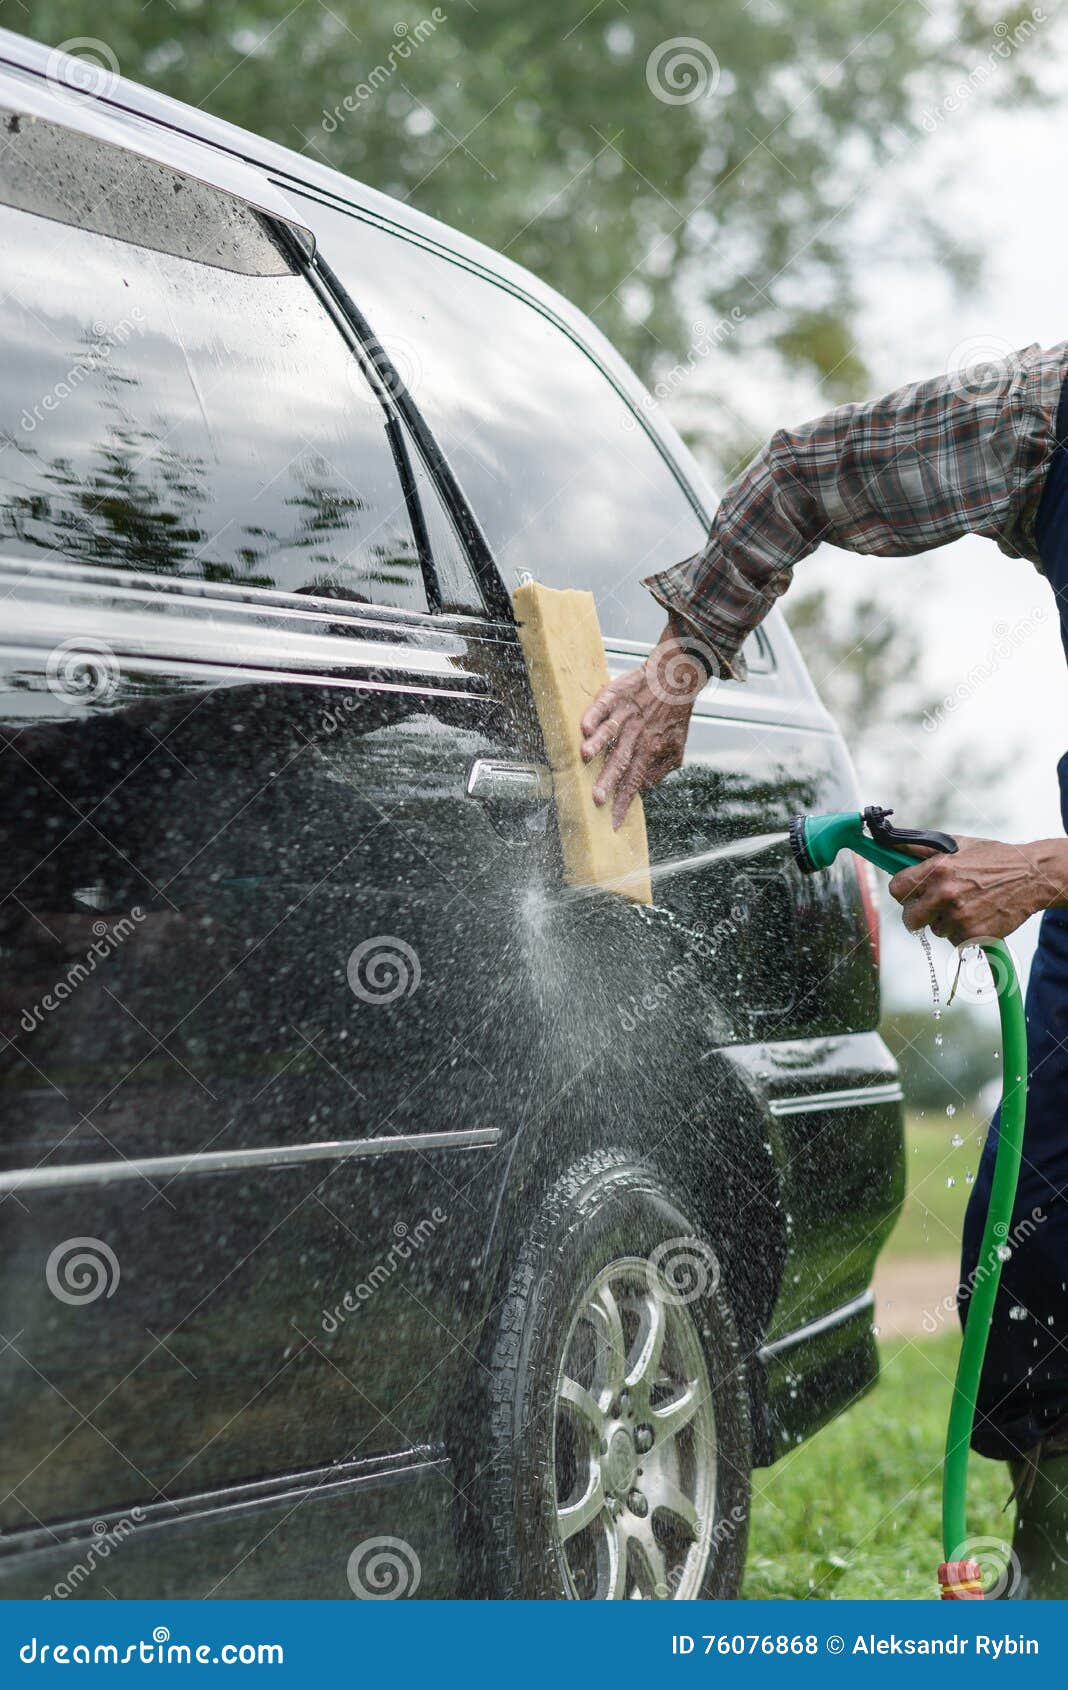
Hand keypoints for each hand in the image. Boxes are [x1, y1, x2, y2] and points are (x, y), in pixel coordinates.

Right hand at [579, 617, 713, 827]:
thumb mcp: (676, 747)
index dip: (624, 802)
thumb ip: (660, 769)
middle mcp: (638, 733)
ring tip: (585, 757)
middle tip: (596, 798)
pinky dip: (594, 714)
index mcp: (651, 748)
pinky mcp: (618, 693)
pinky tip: (585, 726)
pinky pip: (604, 704)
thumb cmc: (674, 714)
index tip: (612, 822)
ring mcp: (627, 712)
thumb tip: (643, 788)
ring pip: (611, 731)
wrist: (679, 674)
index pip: (636, 781)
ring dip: (598, 745)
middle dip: (608, 780)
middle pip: (621, 760)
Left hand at [887, 834, 1067, 945]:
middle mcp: (945, 894)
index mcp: (937, 869)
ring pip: (935, 929)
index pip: (897, 889)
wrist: (1030, 876)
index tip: (910, 893)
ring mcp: (959, 916)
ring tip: (965, 905)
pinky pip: (954, 939)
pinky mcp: (973, 934)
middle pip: (910, 918)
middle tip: (932, 907)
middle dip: (918, 914)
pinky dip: (962, 932)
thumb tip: (890, 847)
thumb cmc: (992, 858)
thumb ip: (921, 850)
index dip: (902, 892)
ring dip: (945, 922)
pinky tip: (976, 915)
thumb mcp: (956, 845)